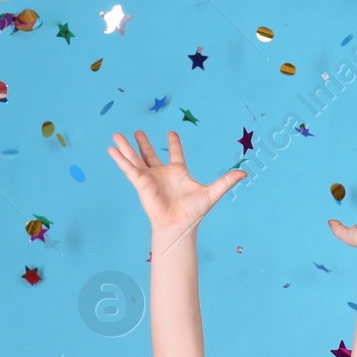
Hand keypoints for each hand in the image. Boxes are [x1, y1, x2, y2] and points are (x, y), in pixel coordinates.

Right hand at [107, 130, 243, 231]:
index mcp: (178, 173)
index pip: (175, 155)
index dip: (174, 144)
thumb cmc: (194, 211)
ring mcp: (150, 178)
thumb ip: (226, 181)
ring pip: (136, 158)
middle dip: (144, 144)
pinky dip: (120, 158)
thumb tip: (245, 173)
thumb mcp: (213, 192)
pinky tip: (111, 149)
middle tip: (137, 131)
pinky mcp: (141, 182)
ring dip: (126, 147)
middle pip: (150, 155)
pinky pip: (128, 168)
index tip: (172, 133)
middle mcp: (162, 174)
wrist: (179, 225)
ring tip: (116, 134)